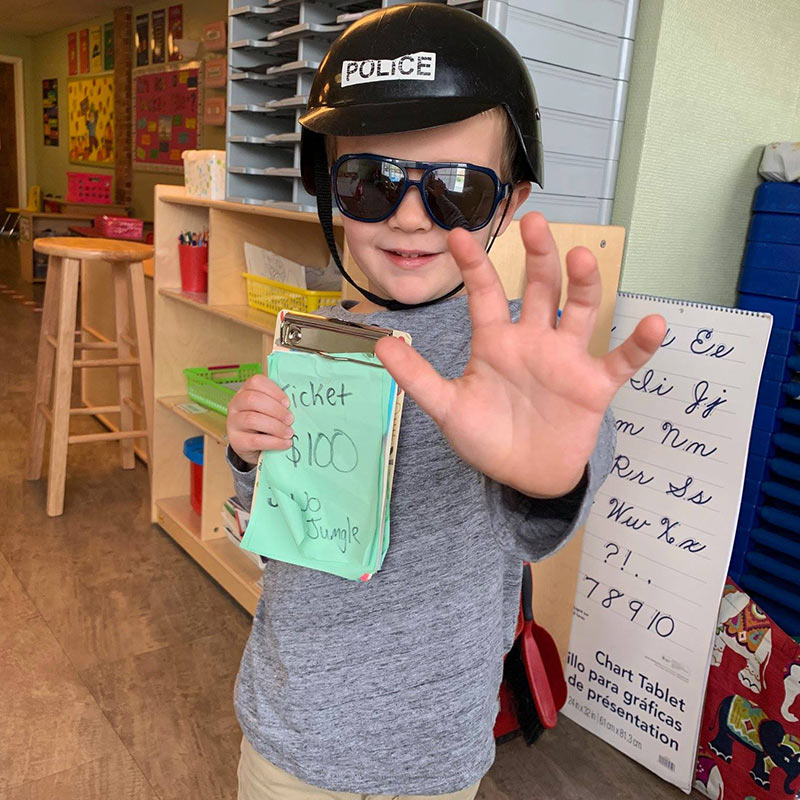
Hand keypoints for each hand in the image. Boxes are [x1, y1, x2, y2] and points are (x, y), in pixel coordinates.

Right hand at [226, 373, 293, 465]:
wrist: (254, 447)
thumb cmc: (265, 423)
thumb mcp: (269, 409)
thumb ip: (279, 403)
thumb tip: (298, 404)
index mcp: (245, 391)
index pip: (256, 382)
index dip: (274, 391)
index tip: (288, 403)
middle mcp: (235, 404)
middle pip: (253, 399)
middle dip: (276, 409)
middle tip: (290, 419)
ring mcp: (233, 422)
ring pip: (252, 419)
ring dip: (276, 426)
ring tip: (289, 433)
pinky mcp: (236, 441)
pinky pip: (255, 440)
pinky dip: (274, 442)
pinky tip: (285, 443)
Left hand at [374, 212, 666, 497]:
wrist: (523, 478)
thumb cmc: (486, 439)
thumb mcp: (447, 408)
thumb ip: (418, 378)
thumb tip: (379, 346)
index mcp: (496, 341)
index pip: (484, 294)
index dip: (474, 265)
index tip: (456, 234)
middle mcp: (533, 340)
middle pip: (539, 288)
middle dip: (537, 256)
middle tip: (534, 224)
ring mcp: (566, 359)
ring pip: (580, 310)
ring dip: (583, 284)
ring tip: (581, 258)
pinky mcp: (594, 385)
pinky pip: (621, 360)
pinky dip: (638, 344)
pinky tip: (652, 323)